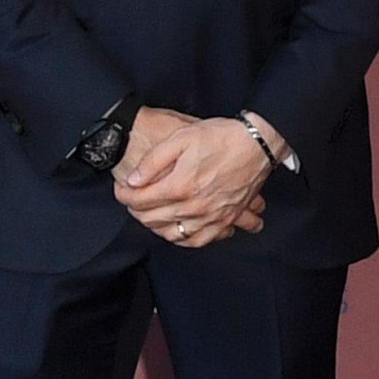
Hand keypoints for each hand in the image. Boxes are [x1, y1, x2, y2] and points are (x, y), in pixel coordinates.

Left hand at [114, 115, 273, 245]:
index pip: (139, 200)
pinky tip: (178, 231)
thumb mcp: (180, 138)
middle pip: (152, 219)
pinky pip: (200, 241)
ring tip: (150, 215)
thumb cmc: (220, 137)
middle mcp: (194, 207)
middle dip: (136, 210)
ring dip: (156, 227)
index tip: (121, 188)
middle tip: (132, 200)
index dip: (124, 195)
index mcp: (179, 186)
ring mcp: (211, 217)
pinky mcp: (225, 220)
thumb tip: (133, 181)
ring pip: (173, 235)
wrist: (257, 143)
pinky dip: (184, 239)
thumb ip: (153, 161)